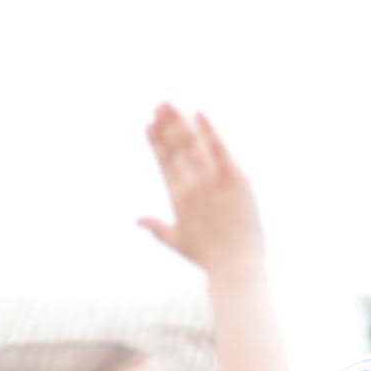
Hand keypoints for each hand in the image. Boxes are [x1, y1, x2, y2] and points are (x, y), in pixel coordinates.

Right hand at [140, 103, 265, 277]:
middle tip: (158, 105)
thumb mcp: (177, 242)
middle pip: (175, 148)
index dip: (156, 142)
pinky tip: (198, 112)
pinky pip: (219, 148)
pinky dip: (208, 130)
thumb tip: (137, 220)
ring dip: (178, 122)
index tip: (147, 124)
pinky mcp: (233, 179)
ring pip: (192, 144)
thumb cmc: (208, 258)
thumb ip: (156, 228)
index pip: (164, 162)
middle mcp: (190, 185)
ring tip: (168, 104)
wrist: (234, 265)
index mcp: (177, 197)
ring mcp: (211, 181)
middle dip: (165, 125)